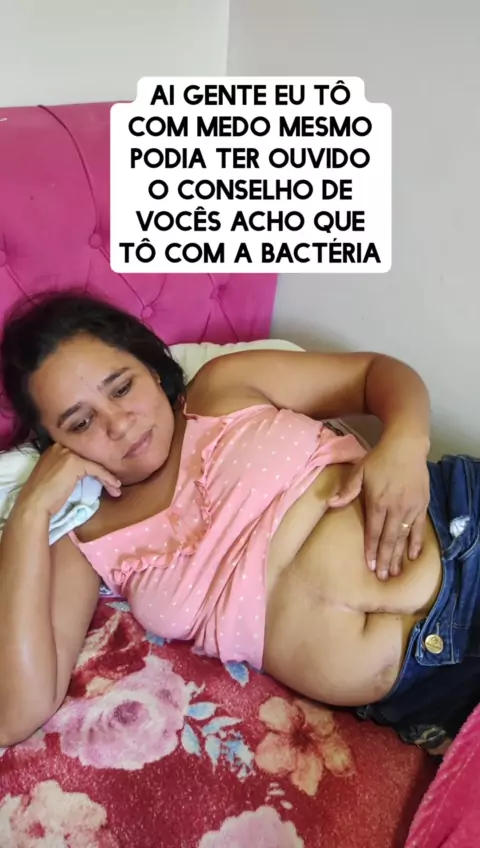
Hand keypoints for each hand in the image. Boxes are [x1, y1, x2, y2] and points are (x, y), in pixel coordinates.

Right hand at [15, 444, 120, 517]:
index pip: (81, 454)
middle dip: (102, 471)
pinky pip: (97, 470)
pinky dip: (107, 478)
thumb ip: (67, 468)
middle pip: (89, 457)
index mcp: (55, 448)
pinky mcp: (75, 463)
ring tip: (116, 489)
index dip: (93, 464)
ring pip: (95, 463)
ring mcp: (68, 453)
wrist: (34, 504)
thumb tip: (86, 471)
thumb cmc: (44, 496)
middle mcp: (61, 446)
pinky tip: (114, 487)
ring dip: (108, 477)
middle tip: (113, 483)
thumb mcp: (56, 475)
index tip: (103, 476)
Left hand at [327, 435, 429, 579]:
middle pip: (389, 539)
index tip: (369, 566)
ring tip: (394, 572)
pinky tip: (412, 556)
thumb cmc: (380, 458)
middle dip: (384, 559)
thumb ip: (347, 490)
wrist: (407, 446)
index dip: (371, 550)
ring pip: (403, 537)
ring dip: (398, 555)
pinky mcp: (422, 505)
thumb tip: (330, 504)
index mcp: (378, 501)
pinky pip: (418, 528)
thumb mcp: (360, 470)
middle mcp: (395, 508)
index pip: (373, 531)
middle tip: (381, 577)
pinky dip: (415, 542)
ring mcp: (410, 507)